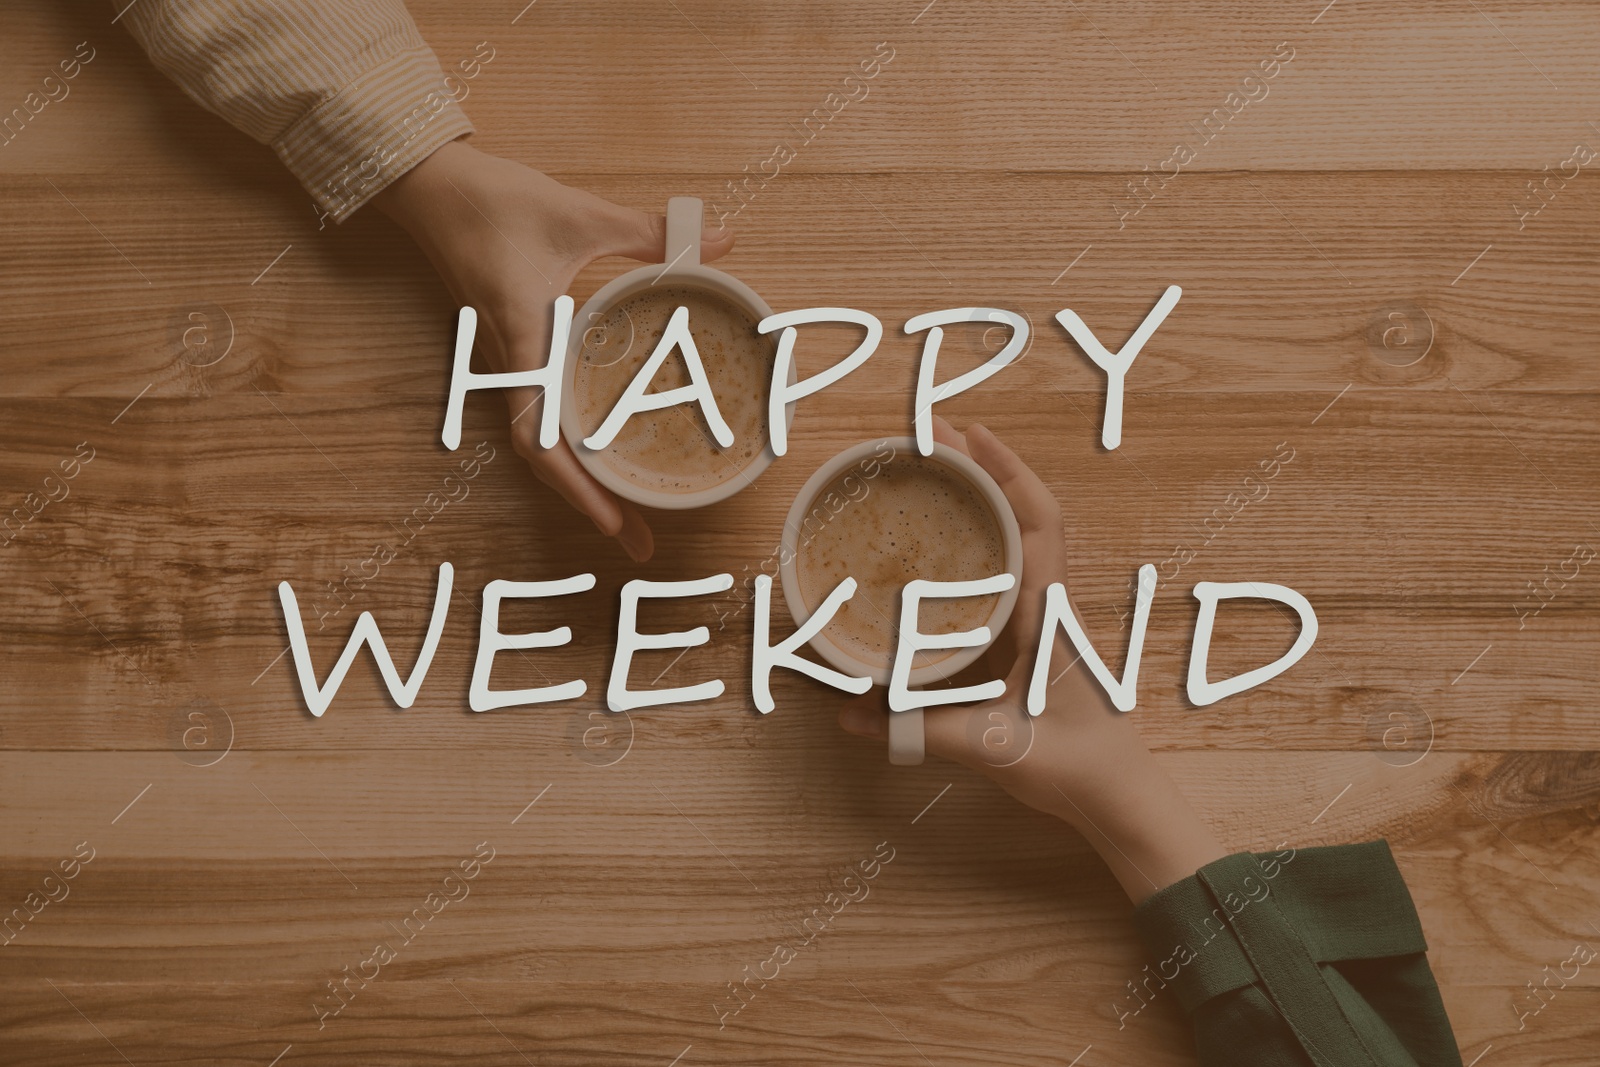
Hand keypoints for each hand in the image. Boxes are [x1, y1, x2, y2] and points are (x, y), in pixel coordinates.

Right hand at [372, 139, 735, 561]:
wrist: (429, 187)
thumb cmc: (492, 201)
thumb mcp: (580, 215)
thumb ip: (652, 232)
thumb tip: (722, 240)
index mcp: (524, 340)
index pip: (542, 435)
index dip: (577, 486)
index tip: (613, 522)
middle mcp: (510, 366)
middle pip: (545, 459)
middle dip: (591, 506)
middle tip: (642, 544)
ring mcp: (507, 365)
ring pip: (541, 444)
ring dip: (580, 485)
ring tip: (630, 519)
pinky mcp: (511, 353)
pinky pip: (539, 415)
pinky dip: (570, 449)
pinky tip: (605, 457)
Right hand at [839, 418, 1225, 900]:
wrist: (1118, 794)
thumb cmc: (1071, 765)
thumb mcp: (991, 745)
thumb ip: (920, 730)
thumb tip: (851, 717)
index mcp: (1050, 613)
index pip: (1037, 523)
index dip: (1004, 472)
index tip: (967, 435)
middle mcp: (1054, 602)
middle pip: (1027, 513)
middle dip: (983, 469)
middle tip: (933, 438)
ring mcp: (1052, 616)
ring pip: (1026, 537)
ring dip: (989, 499)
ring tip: (941, 473)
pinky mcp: (1043, 635)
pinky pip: (1018, 569)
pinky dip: (989, 539)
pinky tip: (956, 542)